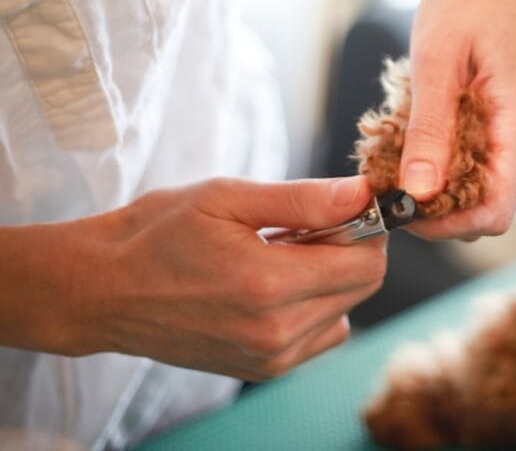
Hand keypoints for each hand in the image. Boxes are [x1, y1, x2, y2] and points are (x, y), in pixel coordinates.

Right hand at [0, 177, 386, 381]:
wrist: (101, 290)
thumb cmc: (158, 234)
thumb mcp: (229, 198)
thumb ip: (304, 199)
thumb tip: (364, 192)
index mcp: (269, 284)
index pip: (367, 260)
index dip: (368, 225)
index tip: (346, 204)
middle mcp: (276, 331)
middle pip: (363, 286)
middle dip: (352, 247)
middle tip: (307, 224)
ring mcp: (269, 358)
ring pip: (347, 310)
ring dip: (331, 277)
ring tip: (282, 254)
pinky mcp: (262, 370)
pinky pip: (321, 335)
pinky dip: (316, 307)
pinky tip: (276, 284)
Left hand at [397, 0, 515, 240]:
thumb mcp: (436, 56)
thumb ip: (429, 129)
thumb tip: (418, 195)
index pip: (494, 211)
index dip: (443, 224)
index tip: (395, 208)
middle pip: (490, 201)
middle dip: (437, 199)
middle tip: (387, 171)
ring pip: (490, 179)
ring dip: (444, 174)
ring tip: (403, 139)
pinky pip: (494, 154)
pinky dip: (457, 152)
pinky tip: (428, 122)